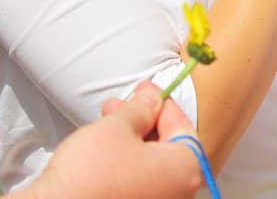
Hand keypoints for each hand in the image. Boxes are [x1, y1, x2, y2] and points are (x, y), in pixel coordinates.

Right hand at [12, 81, 202, 198]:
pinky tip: (106, 149)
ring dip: (132, 139)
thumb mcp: (117, 127)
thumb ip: (141, 108)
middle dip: (143, 120)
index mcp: (185, 170)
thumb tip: (153, 98)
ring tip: (105, 122)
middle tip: (118, 104)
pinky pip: (140, 183)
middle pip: (168, 147)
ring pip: (152, 165)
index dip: (161, 102)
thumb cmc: (91, 170)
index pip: (182, 126)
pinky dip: (128, 163)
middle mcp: (179, 193)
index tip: (143, 87)